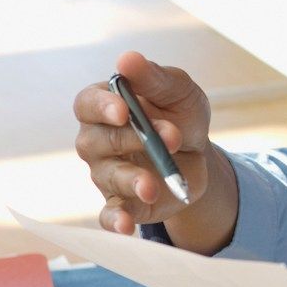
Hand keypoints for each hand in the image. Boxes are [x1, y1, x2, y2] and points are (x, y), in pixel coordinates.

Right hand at [71, 51, 228, 238]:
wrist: (199, 154)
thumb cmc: (180, 114)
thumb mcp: (179, 91)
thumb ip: (154, 78)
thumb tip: (126, 59)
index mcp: (105, 107)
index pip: (87, 104)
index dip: (101, 107)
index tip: (122, 111)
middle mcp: (96, 141)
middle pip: (97, 141)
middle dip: (135, 139)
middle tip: (171, 137)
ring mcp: (106, 173)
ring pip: (108, 176)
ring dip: (132, 180)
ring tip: (153, 184)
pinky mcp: (122, 202)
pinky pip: (110, 214)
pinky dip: (116, 221)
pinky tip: (125, 226)